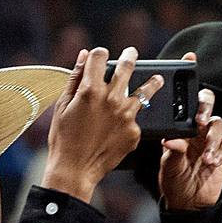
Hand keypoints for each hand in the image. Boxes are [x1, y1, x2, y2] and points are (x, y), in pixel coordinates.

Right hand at [41, 46, 163, 203]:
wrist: (75, 169)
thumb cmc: (64, 138)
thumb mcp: (63, 105)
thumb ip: (75, 78)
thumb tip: (85, 56)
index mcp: (91, 89)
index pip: (100, 56)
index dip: (99, 54)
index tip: (101, 55)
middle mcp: (112, 99)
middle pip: (126, 67)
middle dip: (130, 56)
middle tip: (132, 53)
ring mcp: (126, 115)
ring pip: (145, 91)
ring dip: (152, 82)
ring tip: (158, 79)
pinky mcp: (134, 131)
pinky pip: (136, 118)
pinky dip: (132, 117)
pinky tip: (128, 121)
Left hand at [159, 52, 221, 210]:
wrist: (187, 203)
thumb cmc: (173, 179)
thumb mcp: (168, 165)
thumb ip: (172, 151)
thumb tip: (172, 140)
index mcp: (180, 124)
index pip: (185, 97)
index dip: (189, 76)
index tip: (190, 58)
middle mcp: (197, 127)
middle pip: (207, 103)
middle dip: (205, 106)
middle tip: (200, 119)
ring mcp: (211, 138)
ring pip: (219, 124)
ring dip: (212, 138)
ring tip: (204, 155)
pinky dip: (221, 151)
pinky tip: (211, 162)